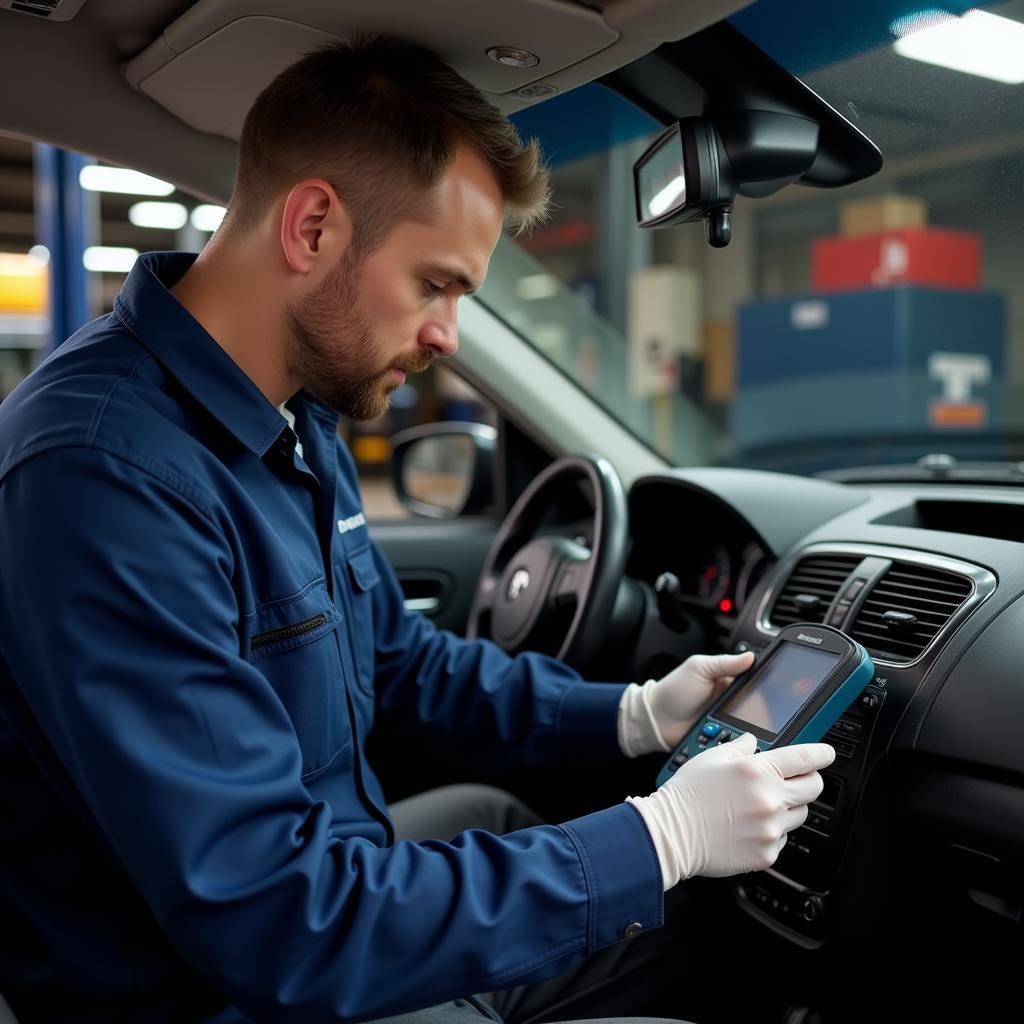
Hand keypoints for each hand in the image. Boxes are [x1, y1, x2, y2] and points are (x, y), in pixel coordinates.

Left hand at [618, 651, 754, 757]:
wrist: (654, 719)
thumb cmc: (673, 690)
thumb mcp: (699, 669)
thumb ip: (725, 663)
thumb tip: (751, 656)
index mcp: (728, 682)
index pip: (755, 685)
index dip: (765, 689)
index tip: (777, 693)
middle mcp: (731, 703)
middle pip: (756, 709)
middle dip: (761, 714)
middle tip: (762, 716)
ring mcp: (727, 722)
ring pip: (750, 728)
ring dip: (751, 729)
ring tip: (750, 729)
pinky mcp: (721, 740)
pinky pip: (736, 742)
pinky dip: (739, 743)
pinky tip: (741, 742)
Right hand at [627, 733, 834, 888]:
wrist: (671, 834)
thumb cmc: (687, 795)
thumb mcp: (710, 758)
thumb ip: (739, 747)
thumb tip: (752, 741)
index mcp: (757, 771)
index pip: (805, 758)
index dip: (821, 754)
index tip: (826, 753)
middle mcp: (769, 799)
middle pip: (813, 788)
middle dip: (806, 780)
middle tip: (792, 780)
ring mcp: (770, 828)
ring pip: (800, 814)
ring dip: (787, 807)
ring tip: (759, 806)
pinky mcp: (766, 853)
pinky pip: (782, 838)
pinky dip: (771, 831)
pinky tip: (749, 826)